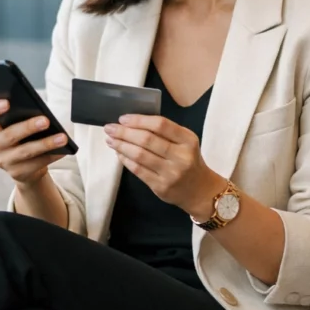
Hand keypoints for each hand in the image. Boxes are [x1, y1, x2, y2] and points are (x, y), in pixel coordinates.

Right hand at [0, 100, 70, 187]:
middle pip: (8, 135)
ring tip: (62, 137)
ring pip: (25, 152)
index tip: (7, 102)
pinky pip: (36, 164)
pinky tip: (62, 150)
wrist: (23, 166)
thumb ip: (20, 116)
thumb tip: (40, 113)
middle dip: (28, 127)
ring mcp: (3, 161)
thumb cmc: (22, 137)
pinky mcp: (16, 173)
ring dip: (46, 144)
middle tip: (45, 120)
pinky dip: (51, 156)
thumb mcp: (16, 125)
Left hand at [103, 114, 224, 218]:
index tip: (122, 118)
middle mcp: (181, 156)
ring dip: (121, 145)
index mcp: (188, 140)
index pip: (160, 125)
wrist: (200, 191)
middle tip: (109, 128)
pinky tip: (119, 153)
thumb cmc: (188, 161)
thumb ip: (164, 132)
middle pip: (147, 140)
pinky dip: (125, 160)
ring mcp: (171, 173)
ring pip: (139, 155)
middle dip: (124, 132)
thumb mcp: (185, 142)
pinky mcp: (161, 187)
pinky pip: (138, 170)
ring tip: (110, 140)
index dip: (138, 120)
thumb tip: (131, 123)